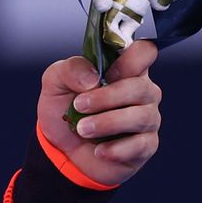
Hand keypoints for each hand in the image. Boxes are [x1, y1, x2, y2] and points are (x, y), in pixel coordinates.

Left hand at [36, 41, 160, 185]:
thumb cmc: (65, 109)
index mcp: (124, 69)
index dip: (130, 58)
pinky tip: (98, 150)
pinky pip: (140, 145)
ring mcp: (146, 118)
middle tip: (79, 106)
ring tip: (82, 129)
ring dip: (107, 123)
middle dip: (106, 98)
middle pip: (140, 87)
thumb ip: (69, 69)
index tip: (106, 73)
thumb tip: (92, 77)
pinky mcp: (145, 145)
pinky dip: (116, 149)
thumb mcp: (55, 83)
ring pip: (141, 116)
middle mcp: (141, 91)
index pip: (145, 52)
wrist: (60, 147)